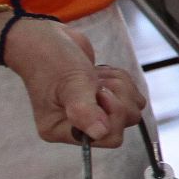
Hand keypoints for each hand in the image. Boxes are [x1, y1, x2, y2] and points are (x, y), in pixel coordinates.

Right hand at [1, 18, 146, 147]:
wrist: (46, 40)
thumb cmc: (52, 60)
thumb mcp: (70, 84)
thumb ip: (84, 110)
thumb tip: (100, 133)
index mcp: (61, 130)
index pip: (106, 138)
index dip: (112, 113)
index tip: (98, 92)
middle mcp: (78, 126)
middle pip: (125, 122)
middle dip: (117, 95)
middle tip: (96, 81)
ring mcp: (93, 113)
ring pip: (131, 107)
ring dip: (119, 85)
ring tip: (95, 75)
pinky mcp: (103, 100)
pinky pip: (131, 96)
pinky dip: (121, 80)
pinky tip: (101, 74)